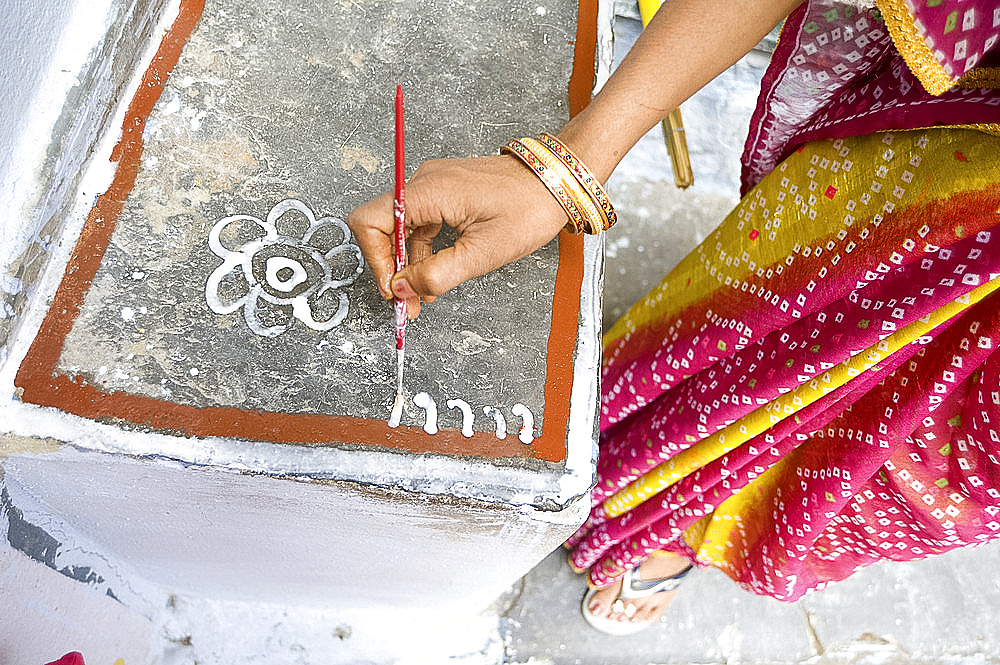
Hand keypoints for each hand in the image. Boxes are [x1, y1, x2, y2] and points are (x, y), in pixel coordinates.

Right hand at [347, 154, 568, 317]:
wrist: (556, 182)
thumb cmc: (529, 208)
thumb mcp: (482, 253)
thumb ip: (437, 274)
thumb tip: (401, 287)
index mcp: (429, 191)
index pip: (371, 222)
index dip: (375, 259)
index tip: (392, 287)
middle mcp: (425, 182)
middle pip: (382, 226)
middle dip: (391, 267)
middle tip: (406, 300)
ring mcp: (434, 185)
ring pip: (399, 228)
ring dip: (407, 263)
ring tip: (423, 293)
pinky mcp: (444, 192)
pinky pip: (418, 223)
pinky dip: (421, 250)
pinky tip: (434, 272)